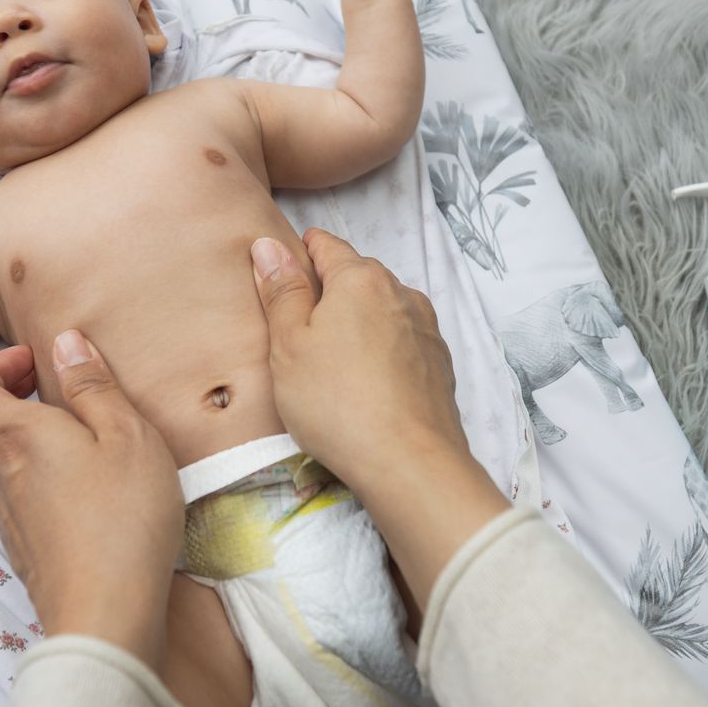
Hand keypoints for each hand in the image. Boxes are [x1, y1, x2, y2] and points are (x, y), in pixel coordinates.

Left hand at [0, 332, 184, 672]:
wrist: (106, 613)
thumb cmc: (124, 518)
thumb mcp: (128, 436)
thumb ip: (93, 385)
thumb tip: (64, 342)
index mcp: (17, 437)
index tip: (34, 362)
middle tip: (31, 389)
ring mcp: (4, 515)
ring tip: (54, 431)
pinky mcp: (20, 546)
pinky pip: (0, 496)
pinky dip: (17, 473)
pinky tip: (65, 480)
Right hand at [250, 228, 507, 625]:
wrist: (409, 462)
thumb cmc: (337, 402)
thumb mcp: (289, 346)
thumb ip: (281, 291)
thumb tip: (268, 245)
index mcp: (360, 278)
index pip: (326, 245)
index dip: (299, 255)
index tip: (281, 277)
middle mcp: (400, 292)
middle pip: (357, 276)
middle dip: (329, 290)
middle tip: (297, 327)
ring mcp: (425, 328)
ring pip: (382, 308)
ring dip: (358, 321)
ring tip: (331, 359)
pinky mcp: (438, 363)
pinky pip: (401, 340)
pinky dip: (381, 348)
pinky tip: (365, 381)